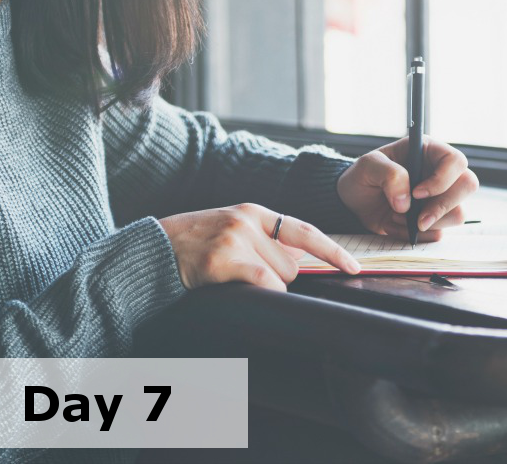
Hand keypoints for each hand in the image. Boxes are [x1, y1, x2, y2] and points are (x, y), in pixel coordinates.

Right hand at [158, 203, 360, 290]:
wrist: (153, 250)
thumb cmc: (193, 245)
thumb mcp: (231, 230)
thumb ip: (264, 241)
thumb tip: (299, 263)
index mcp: (254, 212)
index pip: (304, 231)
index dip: (332, 250)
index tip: (354, 267)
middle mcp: (248, 221)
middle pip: (292, 264)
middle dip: (277, 278)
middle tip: (243, 275)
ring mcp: (235, 239)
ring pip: (280, 278)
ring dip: (264, 287)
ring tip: (231, 278)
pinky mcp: (223, 260)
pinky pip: (264, 283)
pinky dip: (264, 294)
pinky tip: (242, 291)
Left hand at [337, 136, 478, 240]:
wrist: (353, 201)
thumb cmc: (363, 176)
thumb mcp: (368, 167)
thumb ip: (389, 175)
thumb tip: (407, 202)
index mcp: (429, 152)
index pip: (455, 161)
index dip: (442, 180)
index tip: (417, 194)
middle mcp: (441, 174)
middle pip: (468, 186)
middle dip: (443, 207)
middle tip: (417, 219)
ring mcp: (440, 198)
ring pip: (458, 214)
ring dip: (426, 223)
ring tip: (395, 218)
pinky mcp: (433, 220)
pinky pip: (439, 233)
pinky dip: (415, 235)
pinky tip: (394, 226)